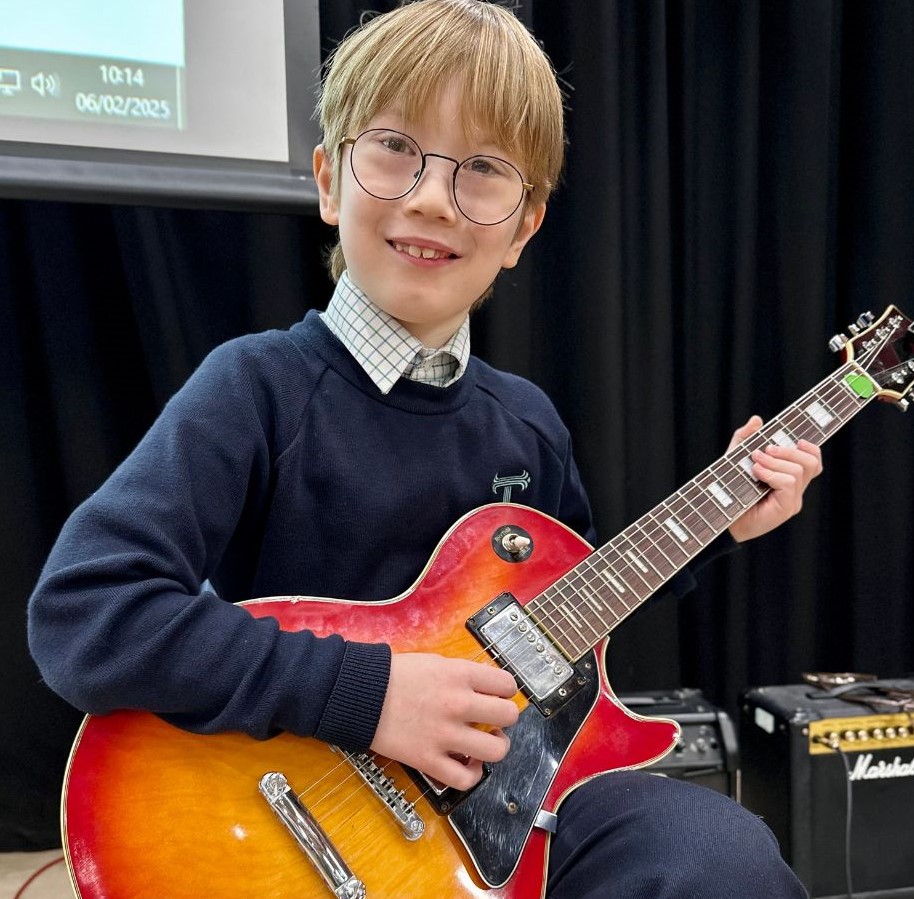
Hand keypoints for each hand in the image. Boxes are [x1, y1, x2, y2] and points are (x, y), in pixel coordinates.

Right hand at [371, 653, 519, 789]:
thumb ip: (461, 675)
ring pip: (496, 750)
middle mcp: (457, 704)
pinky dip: (472, 775)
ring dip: (496, 746)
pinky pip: (465, 779)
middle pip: (508, 715)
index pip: (506, 684)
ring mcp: (445, 734)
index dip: (506, 691)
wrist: (359, 694)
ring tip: (487, 742)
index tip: (500, 695)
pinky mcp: (429, 760)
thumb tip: (483, 688)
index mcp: (459, 675)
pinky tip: (468, 764)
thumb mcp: (434, 661)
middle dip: (505, 716)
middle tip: (495, 718)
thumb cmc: (392, 675)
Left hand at [726, 415, 822, 542]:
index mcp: (789, 478)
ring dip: (775, 462)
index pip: (813, 461)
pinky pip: (789, 483)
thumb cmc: (729, 489)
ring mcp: (792, 500)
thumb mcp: (735, 458)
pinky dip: (772, 474)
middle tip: (765, 450)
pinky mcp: (786, 508)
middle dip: (789, 451)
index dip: (811, 448)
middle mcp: (795, 490)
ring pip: (798, 471)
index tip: (797, 439)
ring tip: (755, 462)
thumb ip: (745, 439)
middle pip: (810, 463)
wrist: (720, 516)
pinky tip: (756, 472)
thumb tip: (757, 420)